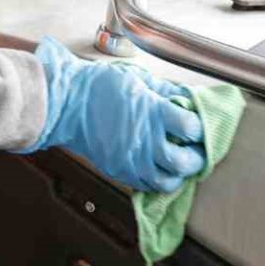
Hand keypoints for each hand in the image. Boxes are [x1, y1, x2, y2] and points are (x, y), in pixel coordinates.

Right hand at [20, 36, 205, 193]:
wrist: (65, 103)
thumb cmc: (97, 87)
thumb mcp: (136, 79)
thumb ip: (165, 91)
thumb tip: (187, 99)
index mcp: (154, 113)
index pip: (192, 128)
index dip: (199, 127)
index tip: (195, 125)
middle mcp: (146, 140)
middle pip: (185, 162)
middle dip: (196, 157)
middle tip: (195, 150)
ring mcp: (132, 160)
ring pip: (168, 182)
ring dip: (178, 174)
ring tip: (177, 162)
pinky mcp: (119, 171)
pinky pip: (146, 186)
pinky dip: (156, 180)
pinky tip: (156, 167)